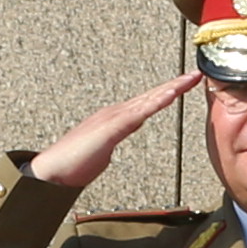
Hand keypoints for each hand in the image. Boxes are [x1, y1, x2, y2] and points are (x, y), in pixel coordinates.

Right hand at [27, 75, 201, 192]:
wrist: (50, 173)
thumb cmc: (71, 166)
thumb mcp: (99, 154)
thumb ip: (109, 146)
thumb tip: (112, 146)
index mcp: (114, 119)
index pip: (147, 103)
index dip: (167, 92)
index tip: (186, 85)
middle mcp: (114, 113)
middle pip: (151, 96)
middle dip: (176, 84)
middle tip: (196, 74)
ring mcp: (112, 118)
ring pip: (148, 100)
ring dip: (171, 88)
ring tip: (191, 79)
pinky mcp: (110, 127)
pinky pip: (139, 112)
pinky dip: (156, 102)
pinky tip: (171, 94)